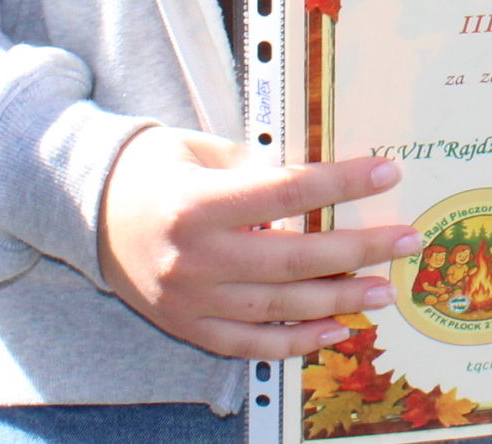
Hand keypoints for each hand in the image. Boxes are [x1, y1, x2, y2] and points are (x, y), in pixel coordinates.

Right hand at [96, 128, 420, 359]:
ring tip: (386, 288)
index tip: (386, 171)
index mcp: (198, 204)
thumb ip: (254, 164)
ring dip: (341, 299)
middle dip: (360, 249)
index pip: (287, 192)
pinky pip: (252, 344)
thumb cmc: (147, 170)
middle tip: (407, 240)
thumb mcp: (196, 148)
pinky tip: (336, 330)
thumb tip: (316, 176)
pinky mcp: (189, 327)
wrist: (84, 212)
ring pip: (281, 306)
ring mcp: (192, 300)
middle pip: (295, 258)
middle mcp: (196, 258)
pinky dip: (297, 342)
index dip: (342, 182)